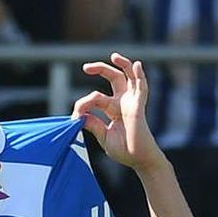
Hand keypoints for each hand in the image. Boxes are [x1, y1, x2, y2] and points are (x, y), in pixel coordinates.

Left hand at [73, 52, 166, 171]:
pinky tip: (136, 65)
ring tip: (114, 56)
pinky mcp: (138, 107)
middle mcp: (123, 103)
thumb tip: (80, 115)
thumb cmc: (124, 150)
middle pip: (114, 78)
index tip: (75, 116)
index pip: (96, 97)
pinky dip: (140, 76)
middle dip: (101, 69)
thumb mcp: (103, 136)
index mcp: (113, 109)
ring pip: (129, 78)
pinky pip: (142, 88)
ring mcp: (132, 103)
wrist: (139, 160)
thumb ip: (93, 124)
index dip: (83, 103)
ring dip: (123, 65)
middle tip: (86, 67)